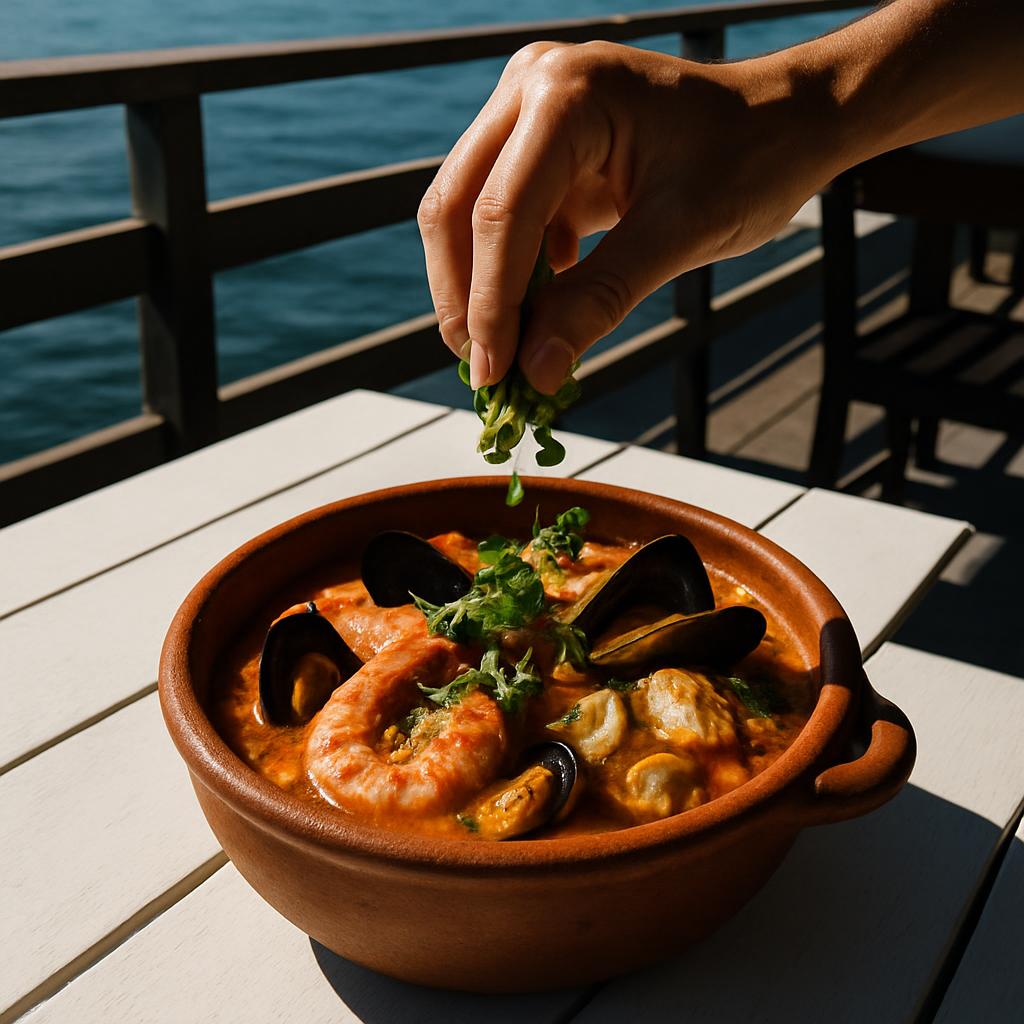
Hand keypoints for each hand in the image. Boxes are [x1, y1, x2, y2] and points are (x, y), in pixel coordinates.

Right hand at [417, 40, 841, 392]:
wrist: (787, 121)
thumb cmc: (751, 159)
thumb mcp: (680, 234)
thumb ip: (600, 299)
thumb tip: (534, 371)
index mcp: (567, 95)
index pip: (500, 212)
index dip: (491, 302)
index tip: (495, 374)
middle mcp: (532, 89)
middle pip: (457, 207)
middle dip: (465, 297)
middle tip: (486, 373)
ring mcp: (529, 113)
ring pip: (465, 214)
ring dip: (479, 289)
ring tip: (502, 356)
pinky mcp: (538, 146)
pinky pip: (501, 218)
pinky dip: (510, 274)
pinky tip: (533, 318)